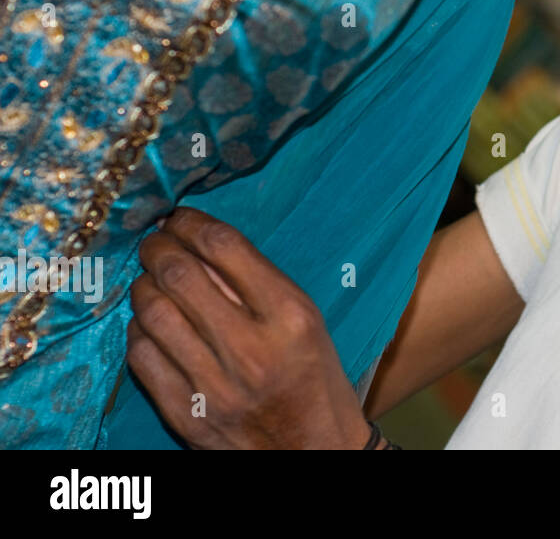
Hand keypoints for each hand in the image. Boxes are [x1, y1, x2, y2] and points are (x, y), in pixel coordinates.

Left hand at [126, 207, 373, 448]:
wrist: (313, 449)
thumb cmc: (314, 376)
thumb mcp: (306, 321)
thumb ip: (258, 283)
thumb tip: (200, 243)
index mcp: (290, 315)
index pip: (225, 246)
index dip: (192, 222)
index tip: (181, 217)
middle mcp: (251, 347)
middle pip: (180, 274)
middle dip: (158, 248)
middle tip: (155, 243)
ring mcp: (214, 384)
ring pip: (153, 313)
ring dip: (143, 287)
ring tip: (149, 281)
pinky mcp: (186, 414)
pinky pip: (143, 357)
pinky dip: (139, 331)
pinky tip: (150, 325)